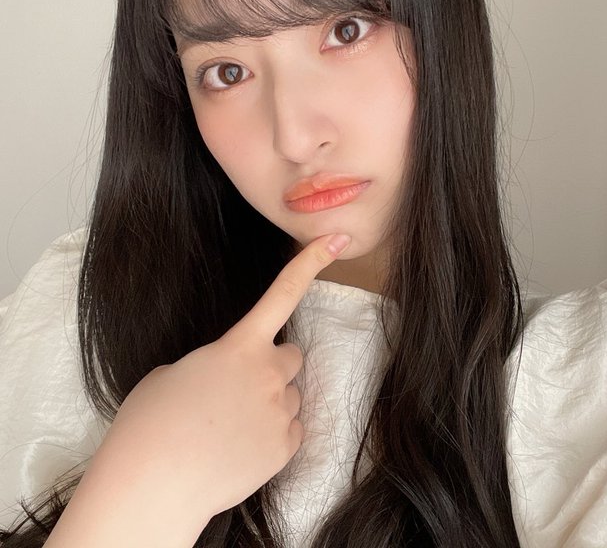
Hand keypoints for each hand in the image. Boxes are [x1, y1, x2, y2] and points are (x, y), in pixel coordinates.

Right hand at [89, 233, 351, 522]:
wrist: (154, 486)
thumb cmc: (151, 424)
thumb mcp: (172, 375)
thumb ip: (212, 365)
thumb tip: (223, 379)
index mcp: (240, 346)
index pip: (283, 294)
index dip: (311, 263)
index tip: (336, 240)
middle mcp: (269, 373)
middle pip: (292, 356)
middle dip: (273, 367)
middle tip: (240, 390)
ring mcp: (281, 411)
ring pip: (290, 396)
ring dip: (270, 403)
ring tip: (232, 427)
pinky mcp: (286, 448)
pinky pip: (290, 431)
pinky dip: (271, 436)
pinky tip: (240, 449)